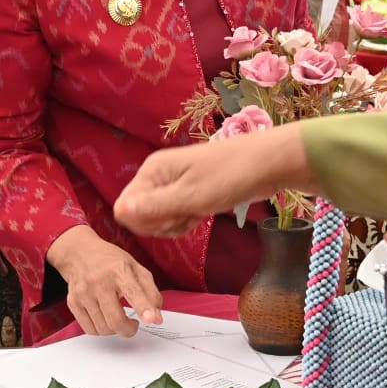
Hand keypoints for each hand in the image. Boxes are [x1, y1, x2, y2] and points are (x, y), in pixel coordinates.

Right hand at [46, 225, 162, 336]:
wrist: (79, 253)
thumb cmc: (110, 262)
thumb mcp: (136, 268)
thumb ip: (150, 292)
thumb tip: (156, 317)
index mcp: (119, 270)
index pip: (134, 292)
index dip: (144, 308)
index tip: (153, 319)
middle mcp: (99, 281)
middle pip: (116, 320)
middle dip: (129, 330)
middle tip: (133, 324)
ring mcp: (83, 293)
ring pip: (103, 328)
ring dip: (115, 329)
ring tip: (118, 317)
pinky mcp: (73, 302)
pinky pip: (90, 329)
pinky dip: (101, 329)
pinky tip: (104, 318)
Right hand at [114, 126, 316, 237]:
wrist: (268, 164)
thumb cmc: (229, 177)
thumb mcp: (190, 197)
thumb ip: (153, 207)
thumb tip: (117, 213)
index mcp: (152, 170)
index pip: (125, 207)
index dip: (144, 221)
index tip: (171, 218)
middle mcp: (158, 175)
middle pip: (139, 214)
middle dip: (161, 223)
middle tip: (187, 215)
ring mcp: (173, 183)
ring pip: (158, 217)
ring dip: (175, 223)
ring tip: (198, 213)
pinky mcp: (188, 191)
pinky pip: (174, 214)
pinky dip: (186, 220)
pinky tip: (202, 214)